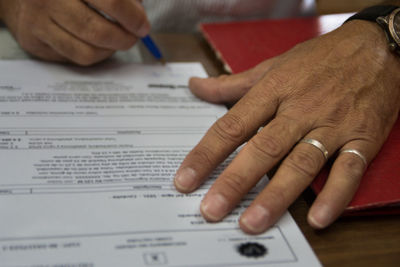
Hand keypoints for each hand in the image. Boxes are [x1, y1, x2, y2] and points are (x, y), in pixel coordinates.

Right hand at [0, 0, 148, 64]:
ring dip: (111, 50)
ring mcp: (37, 22)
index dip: (131, 16)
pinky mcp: (34, 41)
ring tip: (118, 41)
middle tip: (133, 37)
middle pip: (97, 31)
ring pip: (87, 51)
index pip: (110, 1)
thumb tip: (140, 14)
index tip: (142, 26)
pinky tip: (98, 45)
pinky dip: (95, 55)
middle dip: (124, 39)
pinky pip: (75, 58)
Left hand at [174, 20, 399, 233]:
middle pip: (263, 149)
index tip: (185, 180)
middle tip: (211, 210)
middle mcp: (300, 110)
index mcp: (274, 90)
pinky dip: (335, 194)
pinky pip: (349, 169)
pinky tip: (318, 219)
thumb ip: (232, 84)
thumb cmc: (319, 58)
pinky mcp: (363, 138)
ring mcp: (332, 125)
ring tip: (252, 222)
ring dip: (276, 196)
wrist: (376, 47)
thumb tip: (196, 87)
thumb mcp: (273, 65)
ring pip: (301, 164)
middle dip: (235, 182)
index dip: (206, 154)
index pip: (232, 126)